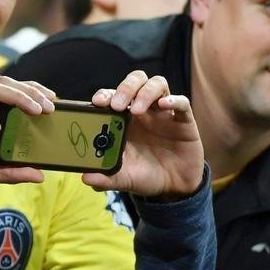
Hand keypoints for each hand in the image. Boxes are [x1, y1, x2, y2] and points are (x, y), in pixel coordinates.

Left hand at [80, 70, 203, 200]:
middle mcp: (143, 111)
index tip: (97, 102)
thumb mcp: (122, 178)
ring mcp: (164, 113)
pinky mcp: (184, 121)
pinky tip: (165, 105)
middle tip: (117, 105)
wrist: (173, 188)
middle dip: (125, 88)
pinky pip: (182, 103)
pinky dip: (174, 100)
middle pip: (135, 81)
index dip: (105, 94)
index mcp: (124, 119)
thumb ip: (104, 178)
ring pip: (157, 84)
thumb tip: (85, 178)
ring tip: (138, 110)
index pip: (113, 96)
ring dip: (145, 92)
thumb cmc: (144, 175)